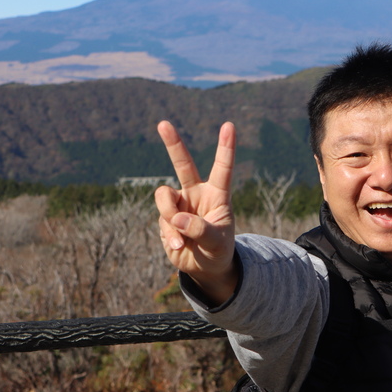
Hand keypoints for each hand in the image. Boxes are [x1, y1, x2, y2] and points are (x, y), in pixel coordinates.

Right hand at [154, 120, 237, 303]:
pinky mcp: (166, 217)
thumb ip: (200, 230)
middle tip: (163, 123)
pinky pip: (162, 220)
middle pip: (183, 164)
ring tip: (181, 239)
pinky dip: (170, 235)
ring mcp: (179, 204)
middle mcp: (196, 194)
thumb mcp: (217, 243)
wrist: (204, 268)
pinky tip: (179, 247)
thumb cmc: (218, 251)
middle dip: (172, 143)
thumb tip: (176, 217)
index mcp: (217, 194)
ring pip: (164, 197)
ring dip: (169, 216)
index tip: (229, 125)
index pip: (223, 168)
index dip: (226, 147)